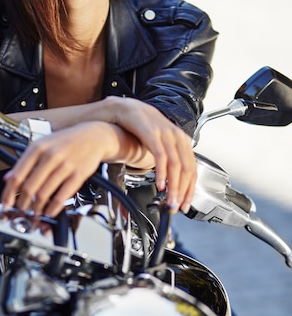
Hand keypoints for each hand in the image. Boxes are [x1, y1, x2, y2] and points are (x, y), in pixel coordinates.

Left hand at [1, 122, 113, 216]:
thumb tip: (8, 178)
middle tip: (21, 210)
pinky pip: (62, 196)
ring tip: (35, 213)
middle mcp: (50, 156)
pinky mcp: (78, 174)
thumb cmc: (66, 141)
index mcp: (37, 148)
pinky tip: (50, 212)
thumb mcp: (42, 145)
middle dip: (23, 204)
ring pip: (44, 194)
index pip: (17, 175)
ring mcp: (65, 166)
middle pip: (29, 188)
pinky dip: (53, 208)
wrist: (93, 136)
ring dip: (37, 208)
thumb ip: (25, 162)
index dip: (9, 193)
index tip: (6, 204)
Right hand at [110, 97, 196, 212]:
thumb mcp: (160, 143)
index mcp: (181, 140)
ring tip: (169, 200)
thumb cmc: (141, 127)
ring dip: (174, 186)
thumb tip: (172, 179)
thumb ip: (169, 158)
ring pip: (176, 165)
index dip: (189, 189)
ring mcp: (165, 135)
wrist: (124, 109)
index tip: (185, 203)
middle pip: (187, 169)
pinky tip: (160, 184)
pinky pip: (161, 157)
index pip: (192, 169)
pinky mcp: (152, 134)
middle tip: (177, 205)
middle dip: (183, 191)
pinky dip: (162, 173)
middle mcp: (177, 137)